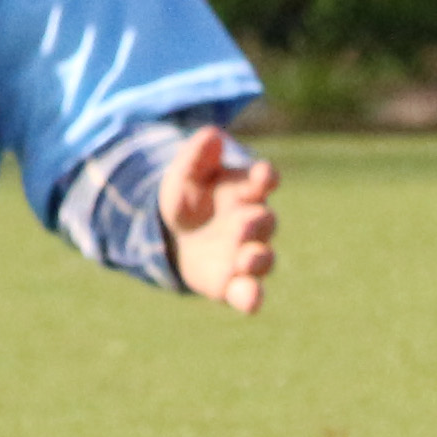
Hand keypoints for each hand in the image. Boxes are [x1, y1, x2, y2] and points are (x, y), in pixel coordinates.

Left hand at [159, 125, 277, 314]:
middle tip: (243, 223)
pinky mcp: (232, 282)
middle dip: (256, 223)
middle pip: (265, 222)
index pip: (262, 179)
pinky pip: (248, 293)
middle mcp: (251, 222)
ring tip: (246, 259)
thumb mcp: (184, 172)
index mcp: (244, 190)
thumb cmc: (188, 196)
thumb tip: (212, 135)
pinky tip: (250, 301)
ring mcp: (245, 253)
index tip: (264, 175)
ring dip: (258, 260)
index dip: (265, 176)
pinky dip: (252, 298)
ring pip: (263, 259)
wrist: (172, 232)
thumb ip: (197, 155)